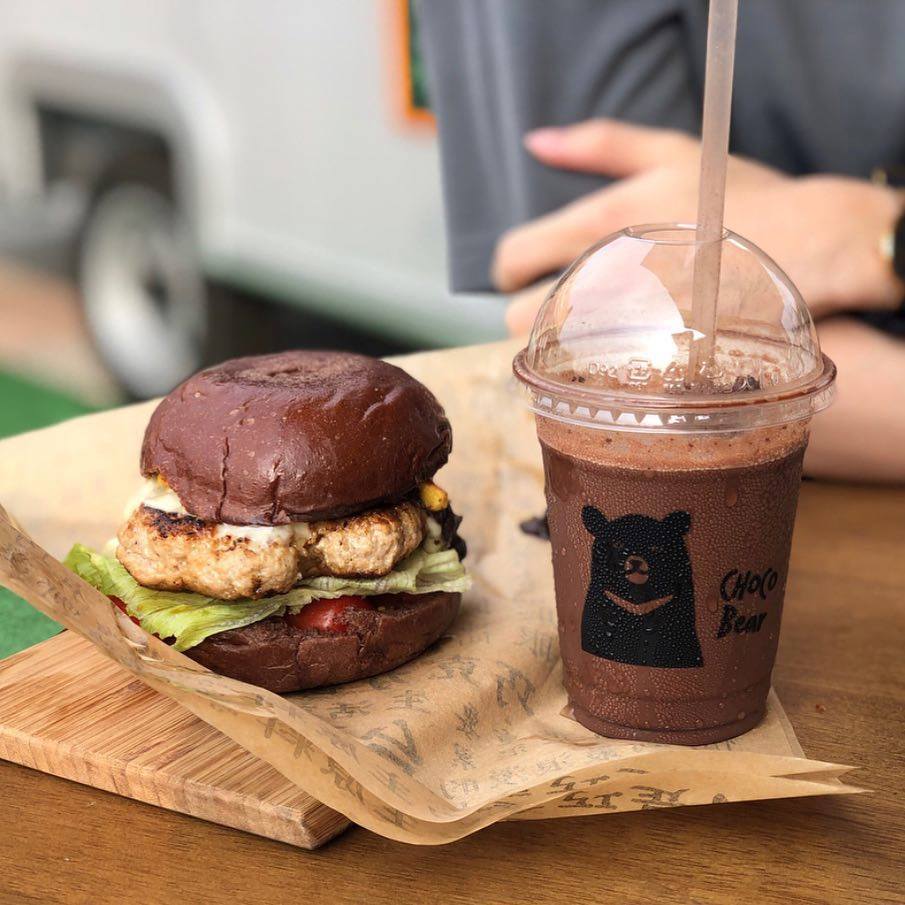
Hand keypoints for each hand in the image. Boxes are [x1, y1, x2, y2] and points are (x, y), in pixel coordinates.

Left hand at [495, 120, 903, 334]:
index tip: (517, 276)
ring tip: (589, 337)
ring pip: (553, 354)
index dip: (509, 270)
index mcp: (600, 225)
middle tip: (557, 312)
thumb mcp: (669, 153)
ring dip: (557, 348)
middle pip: (518, 316)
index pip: (515, 256)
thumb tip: (535, 141)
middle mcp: (605, 277)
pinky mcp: (655, 362)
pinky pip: (595, 379)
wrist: (812, 245)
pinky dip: (594, 372)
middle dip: (530, 315)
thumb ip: (599, 144)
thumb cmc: (739, 196)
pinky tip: (616, 359)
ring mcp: (629, 326)